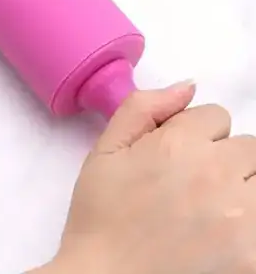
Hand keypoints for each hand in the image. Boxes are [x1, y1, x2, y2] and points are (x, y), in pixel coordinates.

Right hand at [40, 82, 255, 273]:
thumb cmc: (101, 213)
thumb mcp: (106, 148)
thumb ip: (143, 107)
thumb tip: (188, 87)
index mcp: (178, 142)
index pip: (215, 115)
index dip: (193, 133)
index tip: (175, 155)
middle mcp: (217, 173)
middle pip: (248, 146)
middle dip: (224, 158)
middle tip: (194, 184)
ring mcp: (241, 217)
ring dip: (241, 188)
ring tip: (210, 209)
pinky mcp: (252, 254)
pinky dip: (246, 223)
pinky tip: (220, 234)